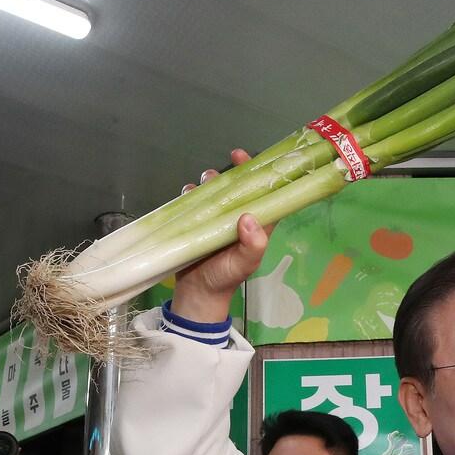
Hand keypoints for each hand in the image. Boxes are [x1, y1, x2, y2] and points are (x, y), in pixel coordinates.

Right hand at [173, 148, 272, 322]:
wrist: (196, 293)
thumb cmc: (226, 278)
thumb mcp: (245, 263)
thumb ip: (253, 244)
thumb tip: (248, 217)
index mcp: (258, 225)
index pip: (267, 196)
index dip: (264, 176)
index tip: (254, 161)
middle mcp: (239, 218)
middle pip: (240, 188)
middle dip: (233, 173)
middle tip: (224, 167)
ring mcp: (217, 219)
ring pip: (217, 191)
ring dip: (211, 181)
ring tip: (206, 181)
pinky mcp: (197, 222)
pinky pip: (195, 201)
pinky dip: (191, 193)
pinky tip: (188, 193)